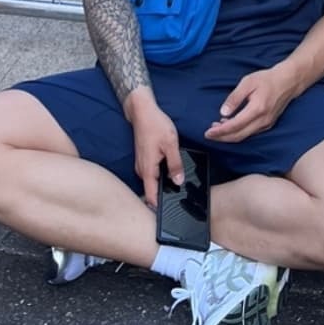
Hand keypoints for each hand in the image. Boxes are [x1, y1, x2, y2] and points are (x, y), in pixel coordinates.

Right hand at [125, 88, 182, 208]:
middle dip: (165, 196)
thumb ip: (175, 164)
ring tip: (178, 186)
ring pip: (153, 181)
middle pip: (152, 190)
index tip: (171, 214)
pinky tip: (171, 170)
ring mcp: (142, 164)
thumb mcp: (170, 144)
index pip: (151, 196)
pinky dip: (161, 174)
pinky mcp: (144, 159)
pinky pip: (152, 173)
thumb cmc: (155, 125)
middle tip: (181, 200)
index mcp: (147, 170)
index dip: (159, 207)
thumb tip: (178, 182)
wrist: (142, 110)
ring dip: (163, 184)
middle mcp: (142, 170)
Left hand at [203, 65, 296, 143]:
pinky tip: (230, 125)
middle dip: (222, 137)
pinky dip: (238, 132)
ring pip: (244, 136)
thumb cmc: (267, 79)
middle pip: (238, 136)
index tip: (208, 133)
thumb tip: (223, 112)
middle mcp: (262, 121)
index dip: (220, 131)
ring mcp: (266, 124)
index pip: (235, 126)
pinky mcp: (267, 124)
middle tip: (209, 134)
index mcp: (257, 109)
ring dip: (229, 135)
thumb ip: (234, 98)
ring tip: (216, 128)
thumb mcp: (247, 82)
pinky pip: (250, 133)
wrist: (287, 81)